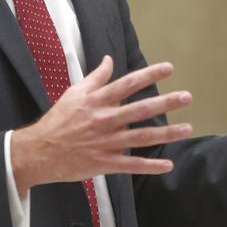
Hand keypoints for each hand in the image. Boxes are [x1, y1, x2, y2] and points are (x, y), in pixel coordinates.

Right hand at [11, 56, 192, 193]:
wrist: (39, 151)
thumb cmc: (58, 120)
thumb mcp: (74, 93)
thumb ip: (95, 78)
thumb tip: (109, 60)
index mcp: (97, 101)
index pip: (127, 84)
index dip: (149, 75)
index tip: (169, 68)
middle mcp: (104, 120)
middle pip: (140, 109)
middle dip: (166, 102)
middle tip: (187, 97)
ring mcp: (105, 142)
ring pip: (141, 137)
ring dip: (166, 133)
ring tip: (187, 128)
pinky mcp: (104, 163)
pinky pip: (131, 165)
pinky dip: (150, 166)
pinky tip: (167, 165)